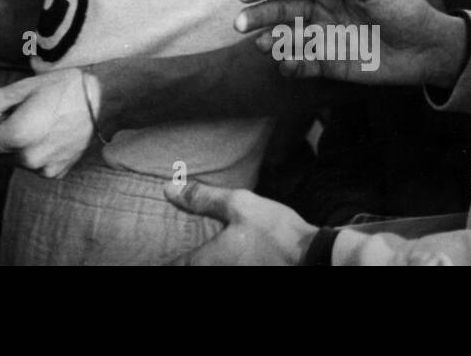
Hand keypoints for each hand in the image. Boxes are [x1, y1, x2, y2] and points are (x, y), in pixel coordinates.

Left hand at [0, 69, 94, 177]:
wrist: (102, 100)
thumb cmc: (62, 88)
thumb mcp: (20, 88)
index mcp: (16, 136)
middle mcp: (28, 158)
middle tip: (7, 117)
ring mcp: (43, 169)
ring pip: (13, 161)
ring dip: (13, 146)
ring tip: (30, 122)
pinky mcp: (55, 173)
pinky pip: (32, 166)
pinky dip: (31, 152)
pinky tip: (44, 134)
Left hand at [163, 180, 314, 265]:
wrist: (316, 260)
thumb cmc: (276, 233)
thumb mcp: (239, 206)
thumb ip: (202, 199)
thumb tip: (167, 189)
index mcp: (207, 262)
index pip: (176, 265)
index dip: (162, 262)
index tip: (154, 258)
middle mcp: (217, 276)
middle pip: (190, 272)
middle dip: (184, 264)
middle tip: (176, 257)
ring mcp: (237, 281)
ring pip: (208, 273)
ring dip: (200, 264)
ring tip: (195, 258)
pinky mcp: (257, 279)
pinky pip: (230, 274)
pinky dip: (220, 266)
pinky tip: (226, 260)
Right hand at [235, 0, 467, 86]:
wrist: (427, 47)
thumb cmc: (403, 8)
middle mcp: (319, 10)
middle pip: (279, 10)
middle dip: (258, 15)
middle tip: (240, 23)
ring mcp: (322, 37)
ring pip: (286, 37)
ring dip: (270, 40)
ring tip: (261, 45)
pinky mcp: (329, 63)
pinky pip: (302, 64)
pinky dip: (290, 64)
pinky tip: (285, 63)